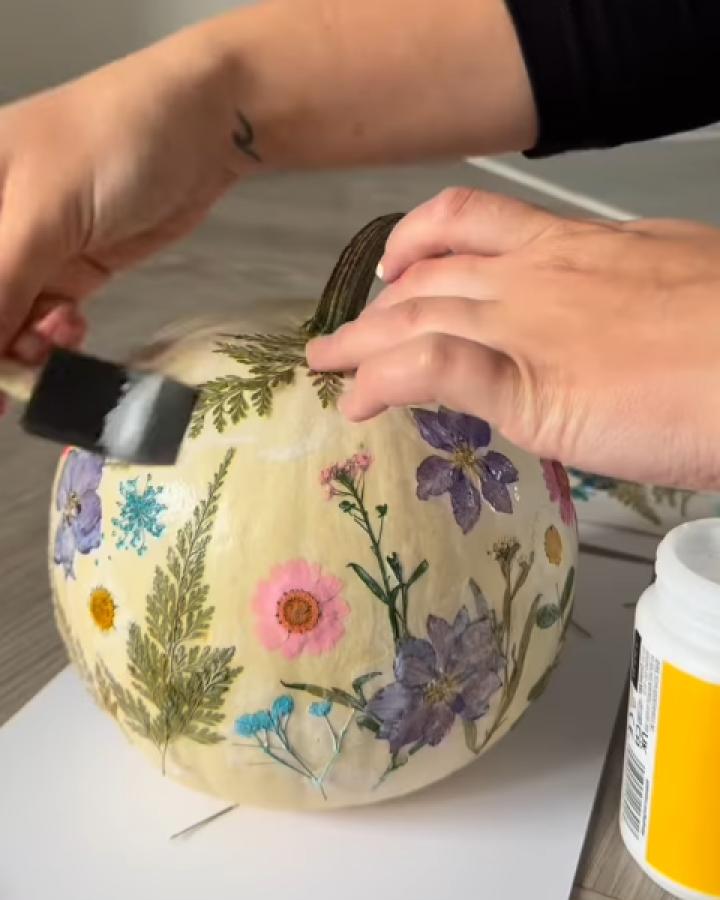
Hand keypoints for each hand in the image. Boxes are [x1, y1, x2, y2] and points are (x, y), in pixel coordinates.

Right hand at [0, 26, 243, 384]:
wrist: (199, 130)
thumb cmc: (108, 146)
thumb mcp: (43, 213)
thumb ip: (0, 284)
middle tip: (25, 367)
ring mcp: (31, 246)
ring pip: (9, 316)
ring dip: (28, 341)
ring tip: (60, 337)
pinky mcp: (73, 266)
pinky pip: (46, 316)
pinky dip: (55, 334)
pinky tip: (73, 330)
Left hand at [307, 188, 719, 489]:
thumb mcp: (667, 286)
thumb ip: (613, 301)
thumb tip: (594, 326)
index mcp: (573, 248)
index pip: (471, 229)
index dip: (420, 246)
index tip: (398, 269)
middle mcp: (536, 276)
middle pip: (428, 276)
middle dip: (377, 305)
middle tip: (346, 332)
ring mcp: (525, 327)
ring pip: (414, 315)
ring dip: (360, 342)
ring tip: (329, 364)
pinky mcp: (525, 386)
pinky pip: (432, 368)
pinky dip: (384, 381)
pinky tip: (359, 401)